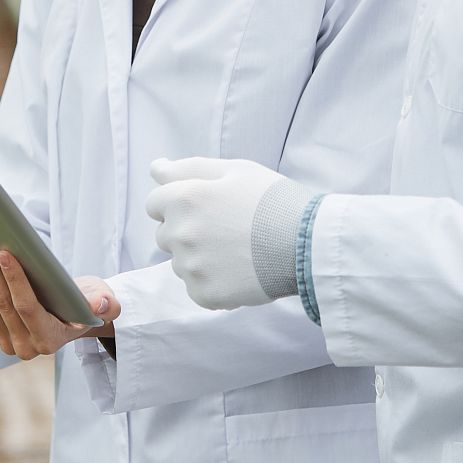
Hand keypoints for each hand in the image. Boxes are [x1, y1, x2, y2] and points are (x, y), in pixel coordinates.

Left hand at [0, 239, 119, 361]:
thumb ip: (106, 304)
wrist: (76, 316)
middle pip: (2, 304)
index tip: (5, 252)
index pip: (27, 308)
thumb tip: (101, 303)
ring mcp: (8, 342)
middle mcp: (25, 347)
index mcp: (49, 340)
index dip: (15, 280)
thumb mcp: (105, 301)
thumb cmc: (89, 304)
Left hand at [144, 157, 287, 310]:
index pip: (155, 203)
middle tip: (227, 230)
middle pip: (165, 235)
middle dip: (187, 231)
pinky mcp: (205, 294)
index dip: (180, 203)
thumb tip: (156, 169)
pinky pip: (196, 288)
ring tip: (237, 251)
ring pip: (181, 263)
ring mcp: (191, 267)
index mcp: (185, 197)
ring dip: (199, 259)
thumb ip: (189, 168)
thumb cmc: (275, 201)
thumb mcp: (236, 171)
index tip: (207, 208)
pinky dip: (213, 283)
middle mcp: (181, 232)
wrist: (308, 245)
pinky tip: (239, 272)